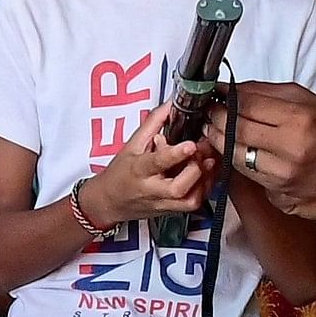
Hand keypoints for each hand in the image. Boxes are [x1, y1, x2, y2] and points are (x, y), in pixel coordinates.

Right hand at [79, 130, 212, 229]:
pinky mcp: (171, 211)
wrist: (109, 202)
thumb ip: (153, 124)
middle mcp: (151, 190)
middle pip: (177, 187)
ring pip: (189, 201)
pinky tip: (205, 174)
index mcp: (139, 170)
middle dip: (195, 170)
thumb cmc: (120, 173)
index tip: (190, 144)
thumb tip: (170, 105)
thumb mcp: (132, 145)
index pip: (157, 162)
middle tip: (200, 153)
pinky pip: (193, 204)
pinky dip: (204, 188)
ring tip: (206, 163)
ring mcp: (162, 203)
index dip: (175, 154)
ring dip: (203, 181)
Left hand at [228, 83, 315, 220]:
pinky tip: (234, 149)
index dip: (225, 99)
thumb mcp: (309, 101)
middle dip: (216, 119)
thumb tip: (233, 89)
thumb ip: (268, 93)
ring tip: (216, 129)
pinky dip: (235, 159)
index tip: (216, 95)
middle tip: (210, 112)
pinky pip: (246, 173)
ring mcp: (283, 175)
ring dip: (220, 141)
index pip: (248, 106)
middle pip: (236, 130)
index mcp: (299, 120)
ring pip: (235, 155)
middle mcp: (290, 149)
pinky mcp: (278, 193)